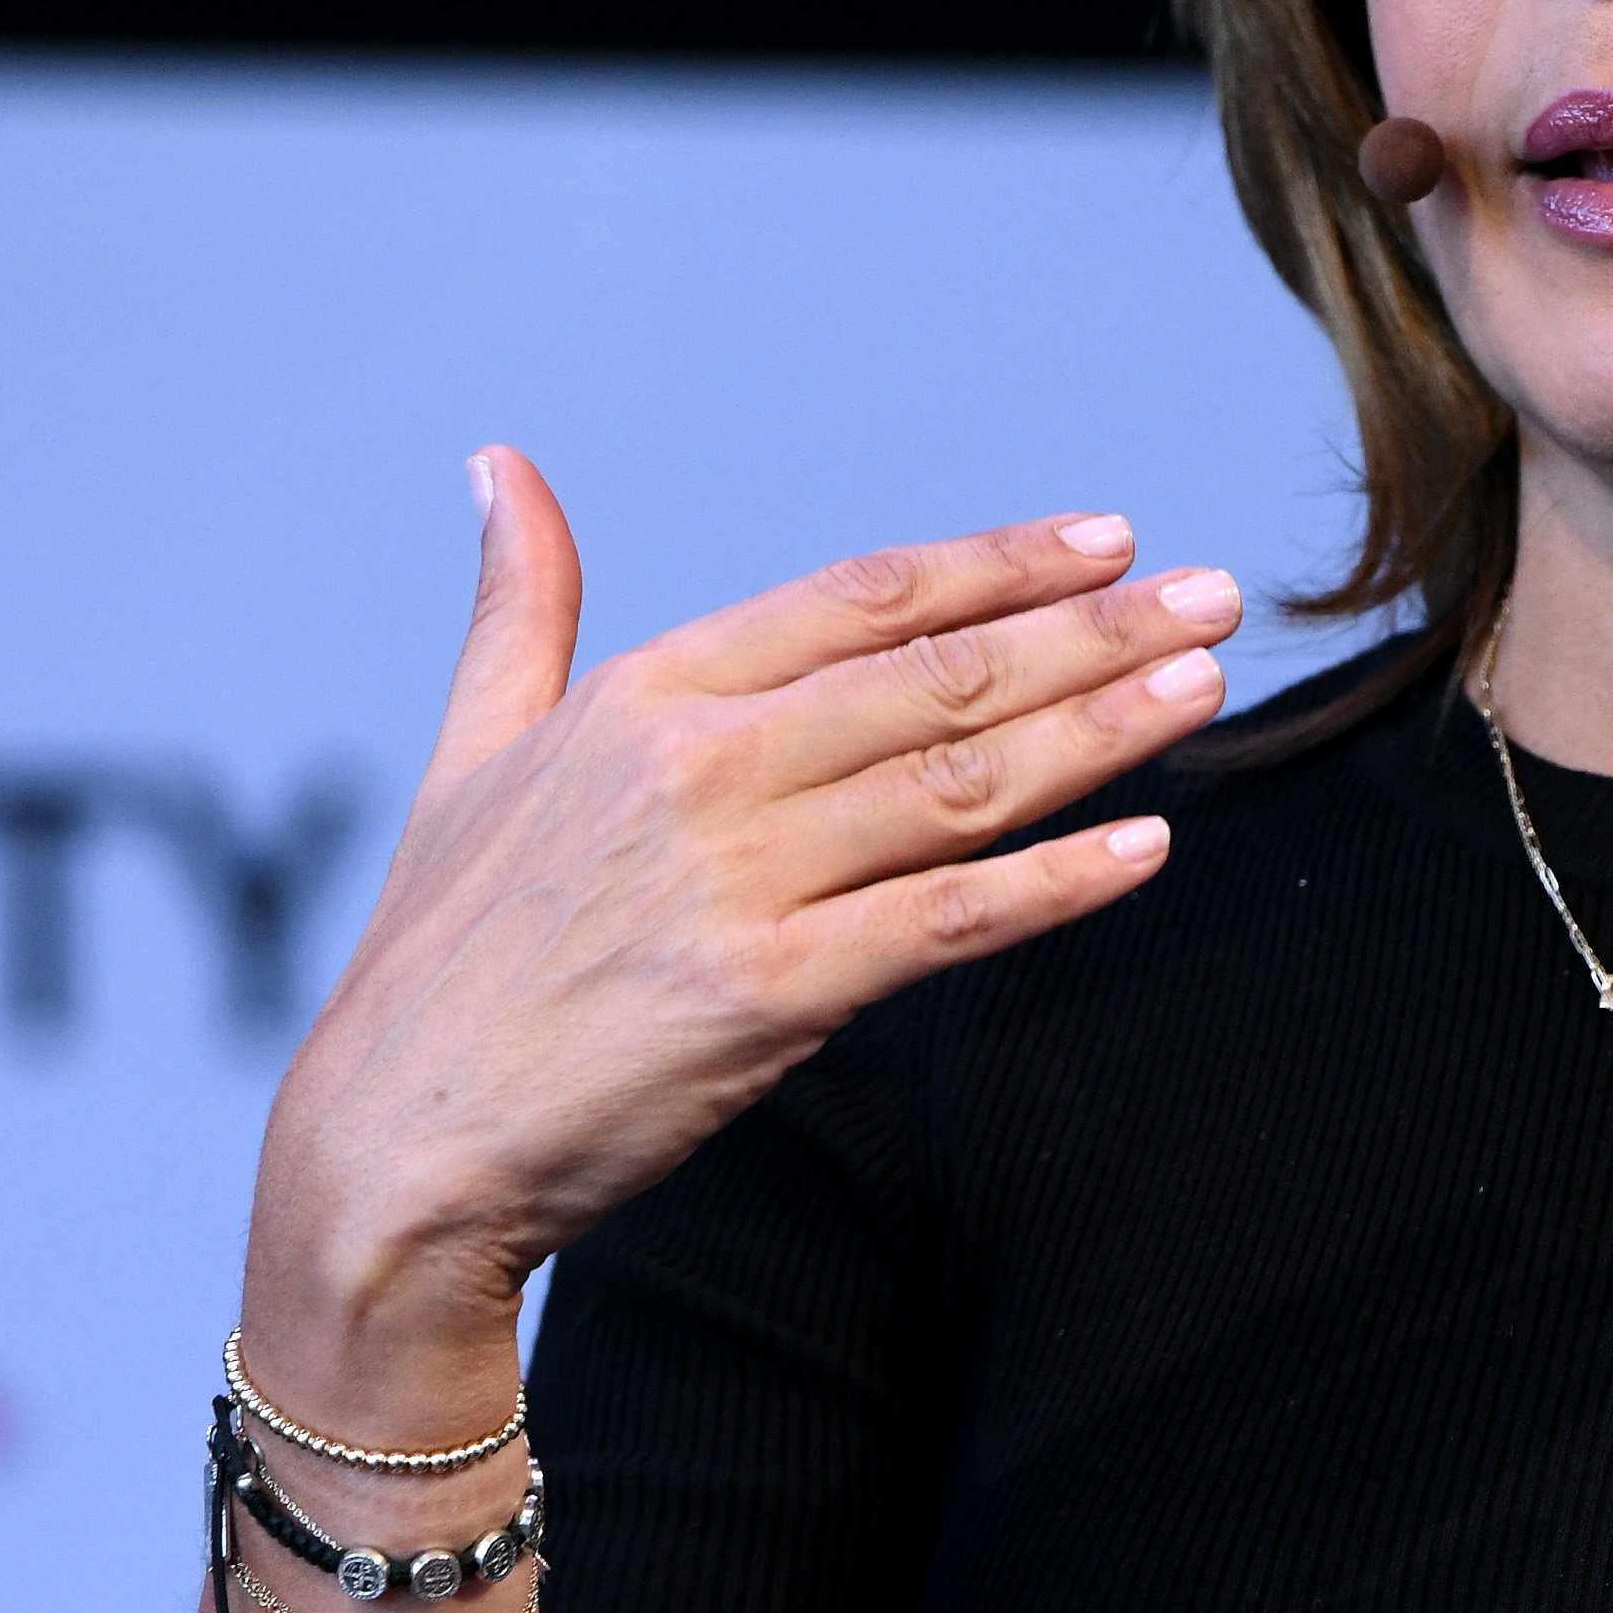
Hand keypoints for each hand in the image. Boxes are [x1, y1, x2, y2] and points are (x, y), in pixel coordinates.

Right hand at [243, 460, 1240, 1393]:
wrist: (397, 1145)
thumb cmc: (443, 957)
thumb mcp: (471, 751)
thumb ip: (519, 609)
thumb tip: (500, 467)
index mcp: (642, 701)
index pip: (854, 602)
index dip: (993, 565)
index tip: (1105, 540)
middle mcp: (694, 771)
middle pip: (931, 677)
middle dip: (1089, 632)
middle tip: (1215, 596)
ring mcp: (729, 883)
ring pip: (954, 784)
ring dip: (1097, 730)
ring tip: (1205, 687)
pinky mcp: (760, 998)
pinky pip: (940, 924)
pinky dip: (1052, 884)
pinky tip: (1146, 848)